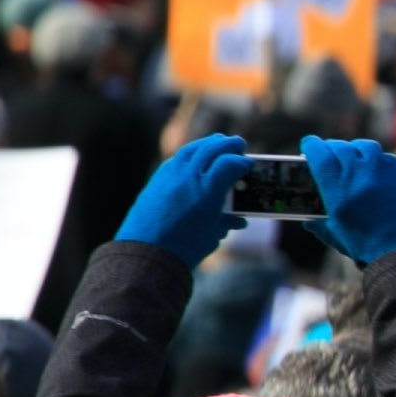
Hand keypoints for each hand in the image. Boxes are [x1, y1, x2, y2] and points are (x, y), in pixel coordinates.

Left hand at [113, 134, 248, 267]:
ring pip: (191, 149)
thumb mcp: (213, 234)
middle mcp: (188, 177)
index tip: (248, 164)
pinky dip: (190, 154)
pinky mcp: (156, 181)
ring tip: (217, 143)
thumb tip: (238, 219)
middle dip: (227, 145)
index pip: (229, 163)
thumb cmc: (184, 247)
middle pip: (211, 149)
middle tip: (238, 144)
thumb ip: (227, 221)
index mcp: (208, 190)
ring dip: (207, 144)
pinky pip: (176, 159)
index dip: (242, 161)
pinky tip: (194, 158)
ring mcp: (169, 176)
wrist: (147, 253)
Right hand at [307, 137, 395, 265]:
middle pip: (340, 147)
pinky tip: (373, 170)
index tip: (309, 144)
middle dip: (331, 149)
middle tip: (329, 154)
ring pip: (364, 146)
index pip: (319, 152)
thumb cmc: (364, 244)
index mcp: (336, 186)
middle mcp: (359, 172)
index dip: (312, 145)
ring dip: (355, 150)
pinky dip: (376, 160)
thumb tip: (309, 218)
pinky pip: (385, 157)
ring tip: (352, 158)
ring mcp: (382, 170)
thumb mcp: (333, 233)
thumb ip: (317, 222)